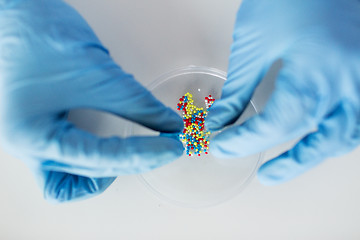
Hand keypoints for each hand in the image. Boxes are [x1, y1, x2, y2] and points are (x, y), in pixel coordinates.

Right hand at [0, 0, 182, 201]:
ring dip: (107, 171)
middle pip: (90, 174)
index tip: (173, 145)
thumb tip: (167, 123)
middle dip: (133, 160)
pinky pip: (65, 165)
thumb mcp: (96, 72)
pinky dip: (89, 163)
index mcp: (34, 137)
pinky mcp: (40, 131)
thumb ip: (135, 102)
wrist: (10, 13)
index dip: (145, 153)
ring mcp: (31, 142)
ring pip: (72, 181)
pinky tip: (108, 148)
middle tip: (165, 145)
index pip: (102, 158)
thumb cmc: (38, 33)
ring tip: (135, 153)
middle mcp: (28, 149)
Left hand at [206, 0, 359, 184]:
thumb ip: (239, 87)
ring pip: (347, 135)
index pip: (277, 126)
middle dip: (290, 163)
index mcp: (318, 74)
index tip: (222, 146)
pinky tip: (322, 137)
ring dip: (318, 154)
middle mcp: (351, 84)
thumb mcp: (256, 41)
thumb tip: (221, 120)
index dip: (245, 141)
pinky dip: (339, 134)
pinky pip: (359, 117)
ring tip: (290, 163)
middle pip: (321, 141)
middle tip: (266, 175)